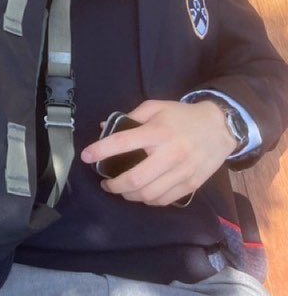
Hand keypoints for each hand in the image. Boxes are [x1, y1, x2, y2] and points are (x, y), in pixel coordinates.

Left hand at [80, 99, 236, 206]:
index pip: (123, 142)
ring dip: (128, 195)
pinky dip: (148, 200)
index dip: (100, 150)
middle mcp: (169, 154)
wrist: (221, 127)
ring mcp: (182, 172)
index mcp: (157, 132)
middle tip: (105, 182)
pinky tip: (141, 193)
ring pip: (148, 194)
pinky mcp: (192, 185)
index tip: (85, 156)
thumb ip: (129, 117)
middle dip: (113, 184)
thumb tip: (103, 127)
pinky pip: (164, 200)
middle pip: (135, 179)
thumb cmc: (182, 116)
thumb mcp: (155, 107)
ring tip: (121, 189)